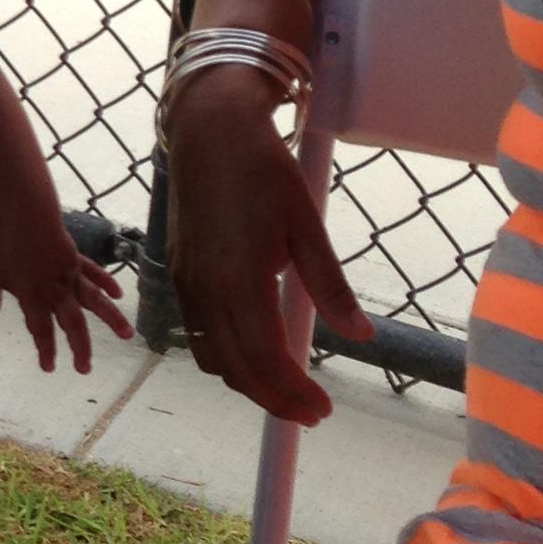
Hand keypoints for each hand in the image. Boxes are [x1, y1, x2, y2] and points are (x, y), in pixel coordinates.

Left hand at [0, 214, 131, 373]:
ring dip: (111, 319)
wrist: (24, 216)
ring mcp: (70, 275)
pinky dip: (107, 283)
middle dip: (80, 348)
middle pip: (72, 324)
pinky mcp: (76, 258)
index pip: (41, 331)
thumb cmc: (4, 245)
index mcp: (34, 298)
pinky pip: (94, 273)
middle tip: (85, 368)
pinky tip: (117, 294)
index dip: (46, 350)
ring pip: (95, 301)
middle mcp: (57, 292)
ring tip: (127, 334)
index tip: (50, 368)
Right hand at [163, 68, 370, 426]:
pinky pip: (198, 334)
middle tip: (310, 413)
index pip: (265, 358)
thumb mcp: (306, 224)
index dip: (293, 393)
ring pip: (211, 357)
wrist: (208, 130)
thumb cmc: (263, 170)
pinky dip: (224, 358)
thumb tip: (362, 334)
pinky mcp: (180, 274)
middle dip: (273, 399)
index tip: (323, 410)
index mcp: (239, 279)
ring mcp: (186, 283)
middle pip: (236, 369)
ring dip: (246, 382)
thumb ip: (330, 285)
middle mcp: (205, 289)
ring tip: (284, 390)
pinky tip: (251, 354)